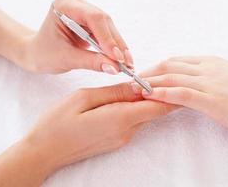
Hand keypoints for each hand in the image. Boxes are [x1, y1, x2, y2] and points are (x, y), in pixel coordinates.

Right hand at [0, 83, 174, 185]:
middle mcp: (127, 131)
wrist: (45, 151)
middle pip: (155, 110)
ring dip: (151, 99)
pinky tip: (134, 96)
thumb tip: (139, 85)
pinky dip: (139, 108)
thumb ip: (115, 92)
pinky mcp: (117, 139)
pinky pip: (135, 120)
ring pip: (145, 115)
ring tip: (152, 80)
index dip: (172, 93)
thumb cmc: (58, 122)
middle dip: (163, 93)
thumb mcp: (84, 98)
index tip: (183, 81)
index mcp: (121, 118)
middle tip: (168, 74)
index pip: (158, 105)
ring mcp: (123, 137)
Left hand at [21, 0, 132, 72]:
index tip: (118, 58)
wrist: (38, 52)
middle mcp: (77, 4)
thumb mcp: (67, 59)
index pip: (94, 18)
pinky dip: (115, 47)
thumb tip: (114, 68)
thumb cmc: (45, 53)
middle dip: (117, 45)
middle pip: (105, 22)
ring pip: (110, 28)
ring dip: (119, 47)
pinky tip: (122, 59)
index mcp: (64, 5)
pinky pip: (108, 33)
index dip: (108, 39)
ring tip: (127, 65)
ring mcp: (85, 11)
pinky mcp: (92, 21)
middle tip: (127, 65)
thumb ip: (91, 62)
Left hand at [131, 56, 227, 143]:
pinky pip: (183, 93)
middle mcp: (207, 69)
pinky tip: (150, 96)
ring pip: (172, 78)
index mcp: (209, 62)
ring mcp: (209, 83)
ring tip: (133, 89)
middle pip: (169, 67)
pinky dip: (164, 93)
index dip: (155, 67)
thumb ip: (208, 76)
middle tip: (130, 82)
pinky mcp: (212, 100)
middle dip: (147, 73)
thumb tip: (190, 80)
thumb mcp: (227, 77)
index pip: (175, 61)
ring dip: (149, 83)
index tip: (142, 75)